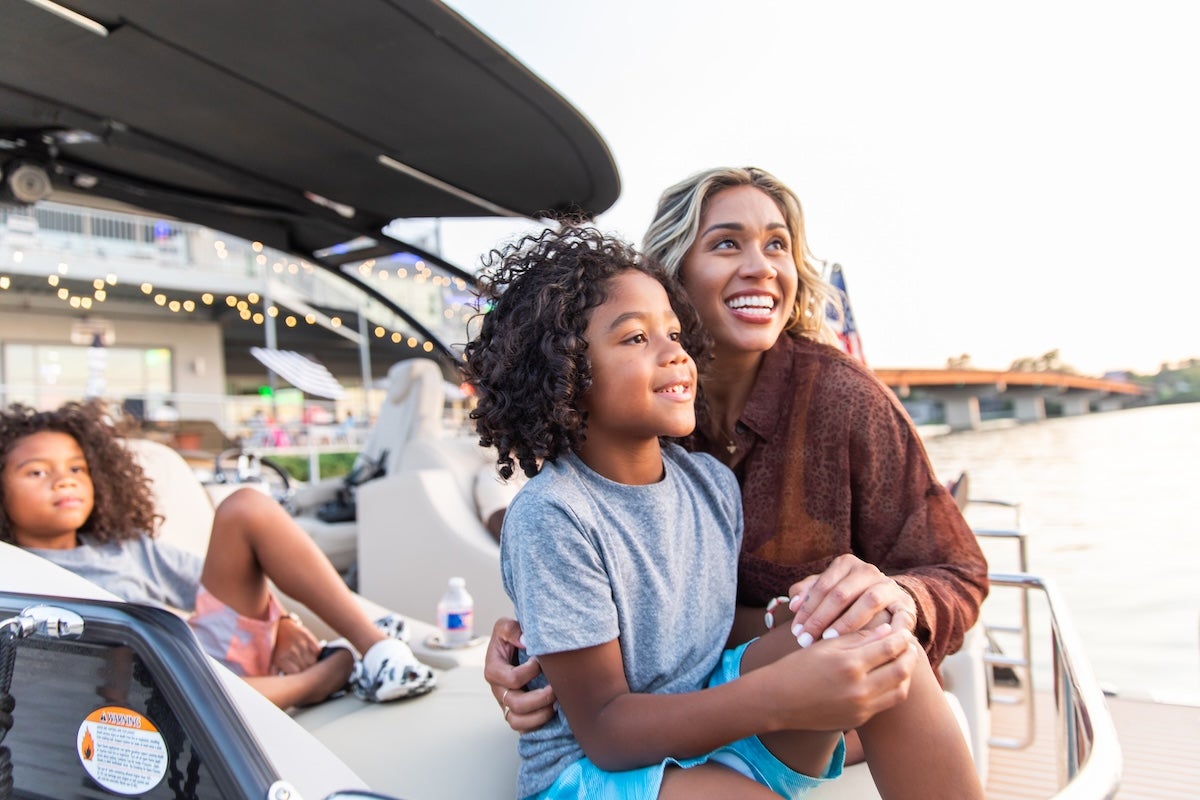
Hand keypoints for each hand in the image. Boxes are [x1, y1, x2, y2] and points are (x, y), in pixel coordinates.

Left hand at [271, 614, 321, 674]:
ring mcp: (301, 643)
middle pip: (306, 668)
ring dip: (312, 663)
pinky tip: (311, 653)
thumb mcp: (272, 659)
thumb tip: (279, 683)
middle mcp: (292, 651)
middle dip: (306, 671)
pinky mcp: (308, 636)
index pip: (297, 674)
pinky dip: (316, 654)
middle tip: (305, 670)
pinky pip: (318, 650)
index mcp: (282, 658)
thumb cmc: (276, 644)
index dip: (300, 677)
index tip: (300, 676)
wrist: (279, 625)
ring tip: (308, 662)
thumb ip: (275, 672)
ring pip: (313, 660)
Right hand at [484, 617, 555, 732]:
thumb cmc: (513, 637)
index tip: (541, 661)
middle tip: (555, 688)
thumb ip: (512, 630)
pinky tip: (552, 713)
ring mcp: (507, 704)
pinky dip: (538, 725)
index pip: (512, 679)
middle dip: (539, 698)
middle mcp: (498, 690)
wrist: (520, 647)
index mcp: (494, 669)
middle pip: (515, 704)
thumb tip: (525, 641)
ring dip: (540, 715)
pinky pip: (523, 729)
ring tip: (555, 704)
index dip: (530, 672)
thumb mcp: (507, 626)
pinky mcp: (517, 714)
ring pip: (517, 722)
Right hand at [770, 623, 919, 731]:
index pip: (890, 647)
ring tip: (903, 660)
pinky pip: (886, 703)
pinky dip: (893, 688)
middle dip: (910, 654)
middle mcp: (859, 689)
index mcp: (850, 664)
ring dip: (906, 673)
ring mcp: (861, 707)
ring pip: (900, 689)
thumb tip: (888, 631)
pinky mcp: (859, 719)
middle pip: (901, 669)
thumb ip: (858, 638)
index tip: (904, 629)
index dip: (902, 636)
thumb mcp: (826, 646)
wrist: (778, 700)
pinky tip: (889, 676)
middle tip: (910, 644)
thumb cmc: (798, 667)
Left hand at [787, 554, 917, 646]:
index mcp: (847, 564)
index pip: (822, 586)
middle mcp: (869, 571)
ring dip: (847, 622)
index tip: (795, 631)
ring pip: (868, 600)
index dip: (807, 609)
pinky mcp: (906, 604)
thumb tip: (793, 605)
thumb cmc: (846, 600)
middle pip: (841, 593)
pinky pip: (899, 616)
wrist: (885, 602)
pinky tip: (872, 645)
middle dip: (821, 618)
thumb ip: (807, 593)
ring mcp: (889, 586)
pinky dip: (887, 630)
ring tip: (829, 639)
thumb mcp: (825, 591)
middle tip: (806, 639)